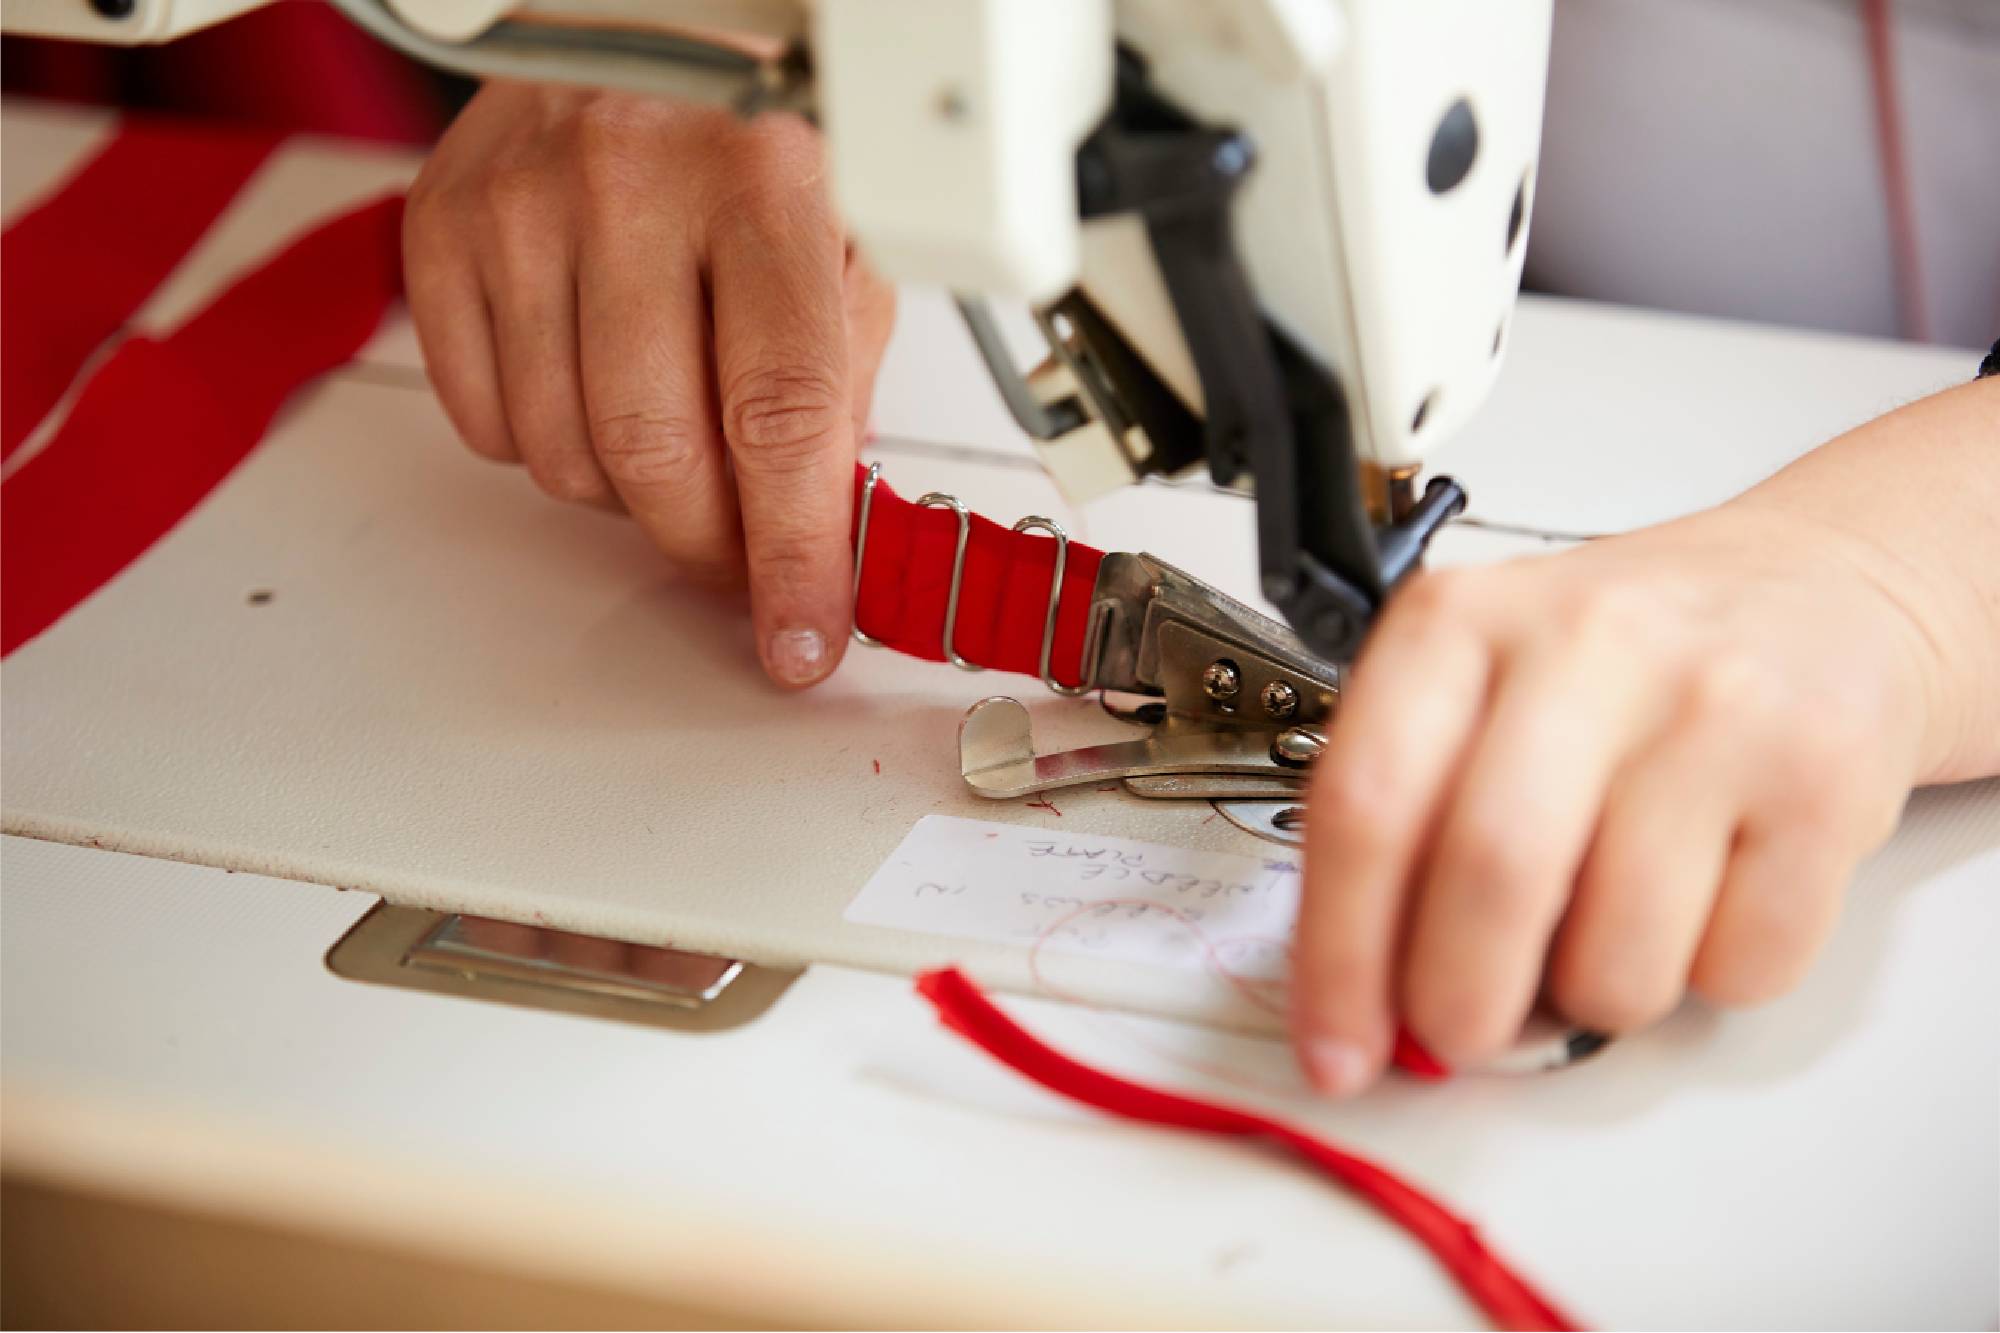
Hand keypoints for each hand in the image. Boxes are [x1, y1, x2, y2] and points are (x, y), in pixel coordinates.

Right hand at [403, 81, 895, 686]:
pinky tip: (589, 378)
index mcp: (765, 185)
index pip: (780, 414)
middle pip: (655, 456)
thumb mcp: (843, 243)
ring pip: (565, 458)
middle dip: (708, 544)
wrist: (625, 25)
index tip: (802, 637)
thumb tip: (827, 538)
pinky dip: (546, 442)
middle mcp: (634, 184)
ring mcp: (522, 207)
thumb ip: (840, 388)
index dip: (793, 553)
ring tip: (670, 427)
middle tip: (741, 555)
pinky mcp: (439, 230)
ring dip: (628, 491)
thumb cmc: (747, 141)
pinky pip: (486, 426)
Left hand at [1290, 494, 1948, 1095]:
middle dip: (1457, 1004)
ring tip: (1604, 930)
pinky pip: (1737, 966)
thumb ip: (1402, 825)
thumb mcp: (1477, 689)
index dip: (1338, 957)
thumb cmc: (1622, 660)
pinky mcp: (1823, 775)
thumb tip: (1362, 1003)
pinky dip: (1705, 978)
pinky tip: (1705, 896)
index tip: (1334, 1048)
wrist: (1817, 587)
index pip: (1363, 806)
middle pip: (1488, 878)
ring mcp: (1712, 705)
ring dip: (1592, 997)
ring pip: (1616, 954)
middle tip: (1457, 1033)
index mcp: (1459, 620)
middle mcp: (1584, 643)